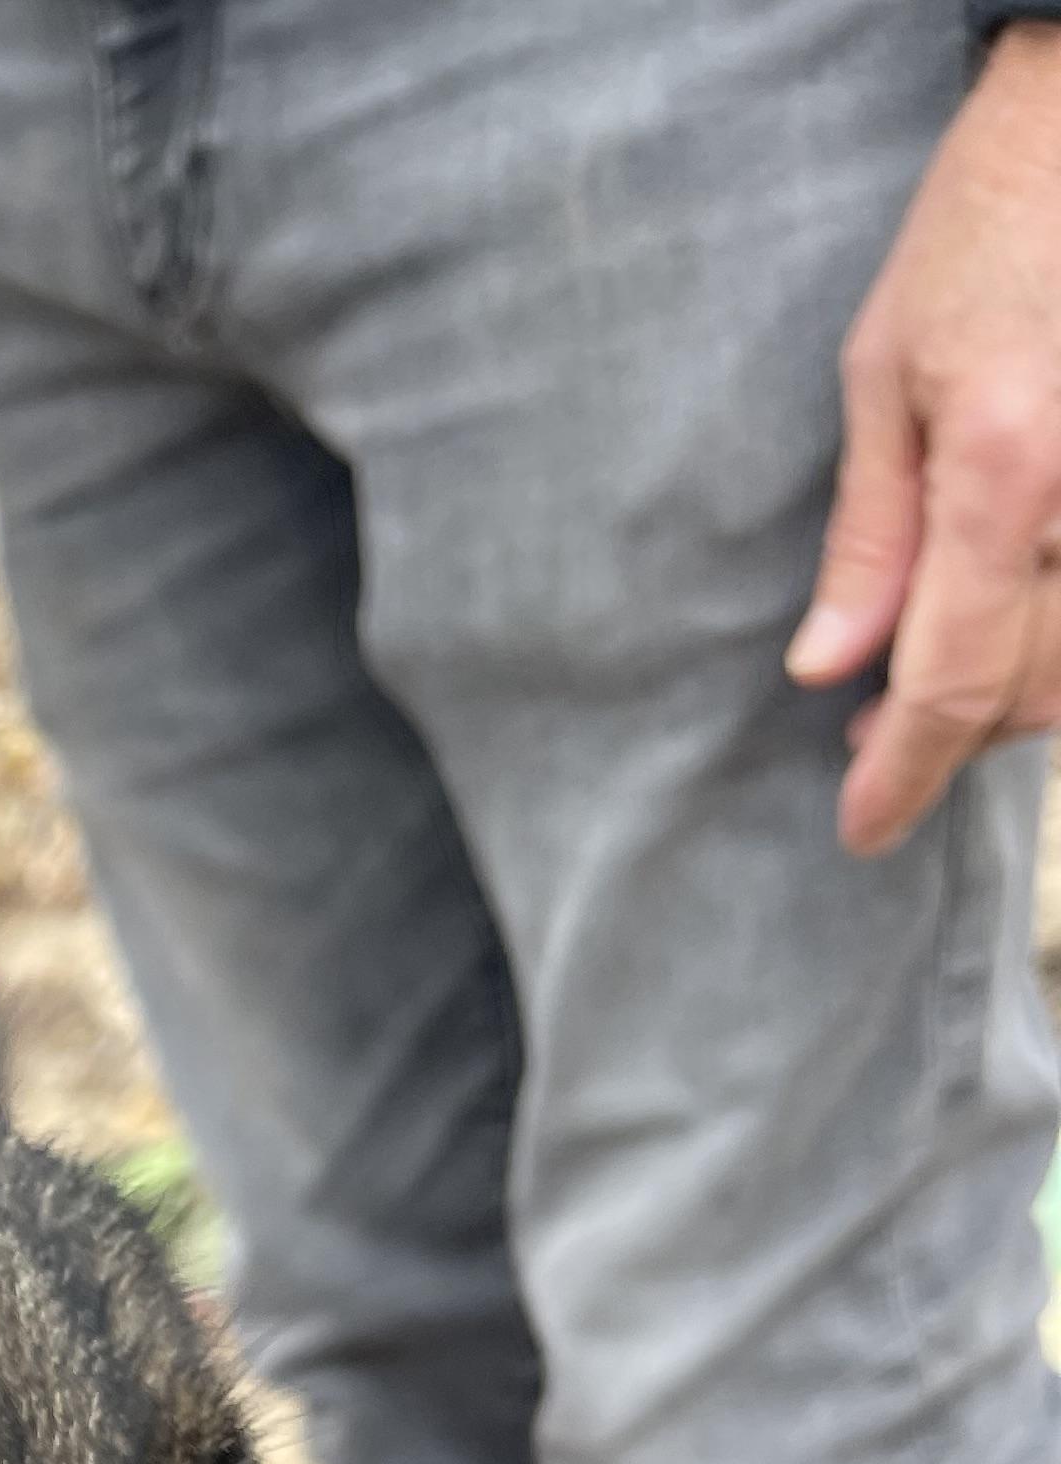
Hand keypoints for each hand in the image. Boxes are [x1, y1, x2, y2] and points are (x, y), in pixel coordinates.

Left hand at [787, 25, 1060, 856]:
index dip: (904, 774)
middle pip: (1029, 688)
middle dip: (950, 734)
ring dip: (1011, 697)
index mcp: (1009, 472)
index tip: (862, 830)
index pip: (952, 680)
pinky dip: (1057, 649)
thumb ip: (870, 532)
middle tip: (871, 738)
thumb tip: (831, 666)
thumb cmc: (987, 228)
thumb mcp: (887, 371)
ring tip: (931, 689)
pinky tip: (1005, 631)